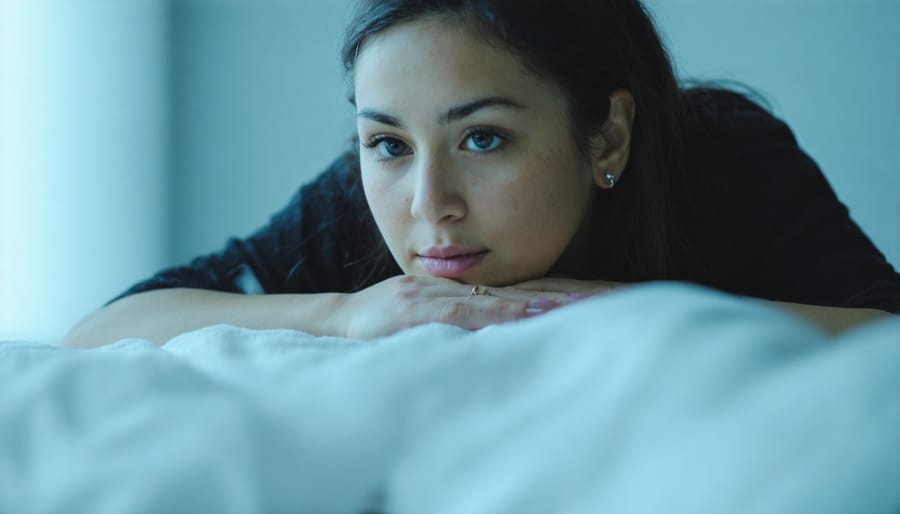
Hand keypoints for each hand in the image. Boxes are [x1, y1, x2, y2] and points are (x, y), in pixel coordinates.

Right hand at [333, 275, 623, 339]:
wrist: (334, 323)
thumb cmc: (386, 327)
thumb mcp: (437, 321)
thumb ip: (474, 322)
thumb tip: (518, 332)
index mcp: (473, 292)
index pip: (535, 290)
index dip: (577, 292)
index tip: (620, 298)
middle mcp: (463, 287)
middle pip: (533, 289)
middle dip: (582, 294)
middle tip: (631, 298)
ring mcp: (441, 296)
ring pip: (507, 297)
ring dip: (553, 300)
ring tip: (597, 305)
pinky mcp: (417, 310)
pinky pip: (465, 312)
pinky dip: (500, 315)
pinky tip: (531, 316)